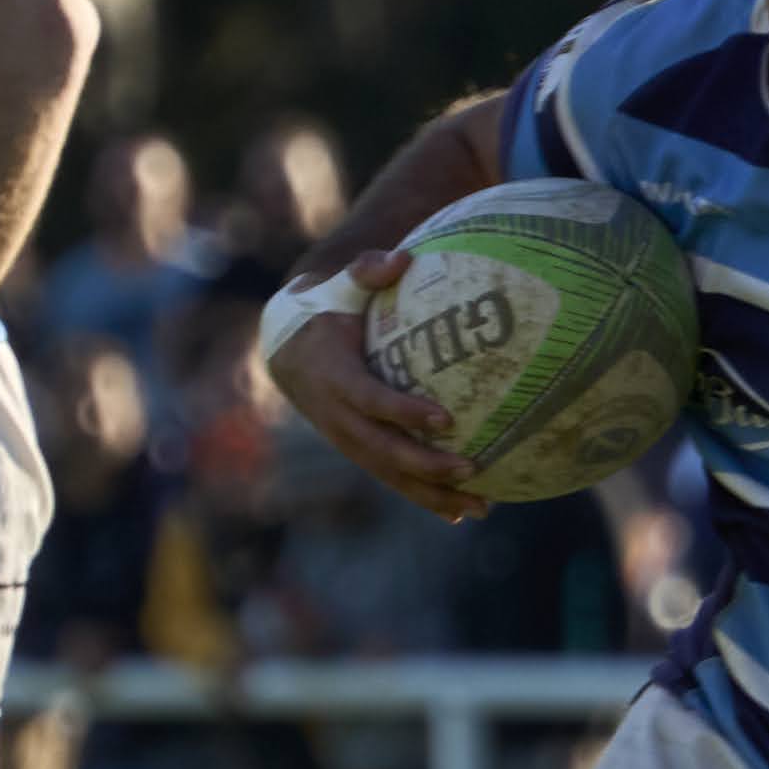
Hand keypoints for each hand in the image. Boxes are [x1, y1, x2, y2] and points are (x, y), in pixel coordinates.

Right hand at [271, 251, 489, 524]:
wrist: (288, 348)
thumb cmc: (327, 310)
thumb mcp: (339, 285)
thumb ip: (366, 269)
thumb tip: (402, 257)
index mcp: (332, 375)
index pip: (370, 399)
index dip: (403, 412)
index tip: (445, 418)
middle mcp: (336, 416)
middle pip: (383, 449)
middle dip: (426, 464)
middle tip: (472, 467)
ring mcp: (346, 439)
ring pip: (389, 473)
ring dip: (432, 493)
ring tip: (480, 507)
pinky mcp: (357, 451)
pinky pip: (391, 477)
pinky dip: (422, 496)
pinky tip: (460, 511)